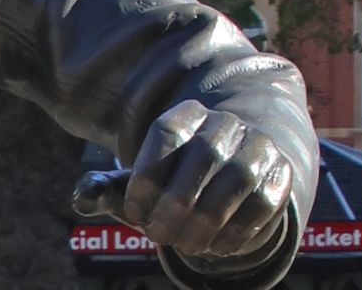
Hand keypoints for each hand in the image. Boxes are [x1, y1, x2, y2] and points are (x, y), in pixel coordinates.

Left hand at [73, 101, 293, 267]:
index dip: (147, 175)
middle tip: (158, 235)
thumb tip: (80, 199)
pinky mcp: (281, 174)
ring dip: (208, 218)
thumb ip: (107, 189)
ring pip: (238, 177)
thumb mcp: (138, 185)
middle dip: (177, 201)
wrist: (230, 181)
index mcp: (185, 115)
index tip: (134, 212)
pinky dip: (239, 230)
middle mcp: (224, 123)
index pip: (166, 133)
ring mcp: (257, 146)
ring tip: (186, 245)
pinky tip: (217, 248)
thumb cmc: (172, 184)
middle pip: (203, 154)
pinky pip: (265, 201)